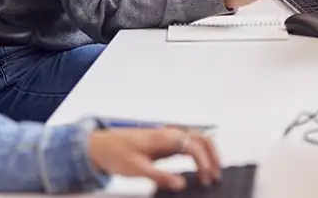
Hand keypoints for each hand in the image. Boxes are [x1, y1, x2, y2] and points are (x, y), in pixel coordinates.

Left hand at [87, 127, 219, 190]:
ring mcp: (169, 136)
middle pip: (202, 139)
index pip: (193, 146)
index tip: (207, 178)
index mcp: (163, 137)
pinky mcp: (166, 142)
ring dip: (208, 155)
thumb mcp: (136, 169)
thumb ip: (160, 176)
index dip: (204, 162)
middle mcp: (169, 133)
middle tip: (216, 176)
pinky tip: (200, 168)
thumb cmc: (116, 154)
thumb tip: (181, 184)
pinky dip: (200, 155)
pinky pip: (189, 145)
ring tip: (212, 174)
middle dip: (213, 157)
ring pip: (198, 140)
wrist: (101, 146)